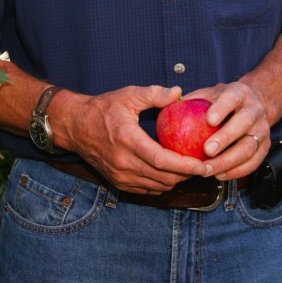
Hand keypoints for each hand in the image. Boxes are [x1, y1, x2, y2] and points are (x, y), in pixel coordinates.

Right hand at [52, 84, 212, 193]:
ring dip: (176, 181)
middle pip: (163, 177)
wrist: (75, 126)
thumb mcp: (128, 95)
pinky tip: (172, 174)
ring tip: (192, 170)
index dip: (185, 165)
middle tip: (206, 167)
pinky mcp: (118, 182)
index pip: (162, 160)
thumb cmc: (103, 108)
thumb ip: (154, 94)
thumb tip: (179, 93)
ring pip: (156, 186)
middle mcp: (124, 162)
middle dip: (187, 176)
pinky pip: (146, 189)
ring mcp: (120, 175)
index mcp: (128, 140)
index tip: (203, 164)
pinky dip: (162, 184)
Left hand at [184, 82, 270, 180]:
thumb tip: (166, 104)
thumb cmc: (223, 101)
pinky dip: (236, 172)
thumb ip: (191, 100)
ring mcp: (262, 129)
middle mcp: (254, 110)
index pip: (232, 98)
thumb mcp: (209, 93)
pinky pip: (253, 163)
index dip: (222, 109)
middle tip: (206, 151)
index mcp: (239, 93)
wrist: (253, 105)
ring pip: (249, 147)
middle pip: (243, 124)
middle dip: (225, 138)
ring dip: (228, 161)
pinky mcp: (264, 147)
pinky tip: (219, 175)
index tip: (208, 120)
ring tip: (208, 169)